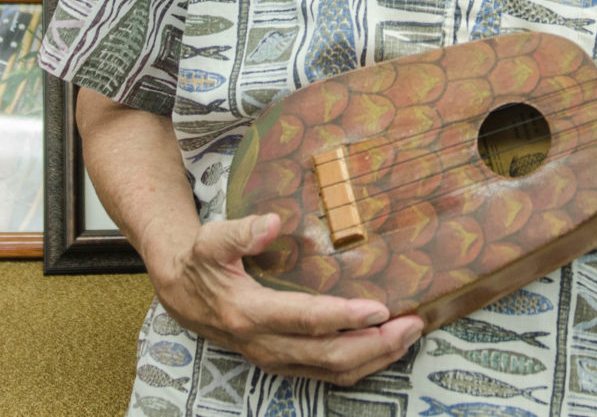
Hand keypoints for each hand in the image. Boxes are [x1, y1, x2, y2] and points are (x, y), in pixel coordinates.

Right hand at [151, 213, 422, 386]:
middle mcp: (265, 345)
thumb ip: (241, 232)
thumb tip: (271, 223)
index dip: (344, 317)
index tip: (380, 307)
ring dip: (375, 357)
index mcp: (249, 313)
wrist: (183, 296)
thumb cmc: (202, 263)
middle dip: (376, 344)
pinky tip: (384, 347)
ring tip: (409, 335)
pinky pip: (328, 373)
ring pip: (333, 371)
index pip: (305, 320)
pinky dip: (361, 364)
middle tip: (413, 323)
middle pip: (329, 355)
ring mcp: (276, 359)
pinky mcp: (284, 364)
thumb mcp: (212, 240)